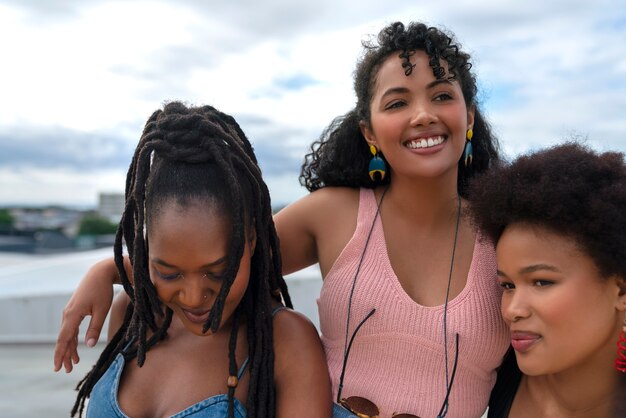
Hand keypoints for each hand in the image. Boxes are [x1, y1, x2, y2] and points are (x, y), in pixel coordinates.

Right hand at [53, 258, 115, 372]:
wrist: (99, 273)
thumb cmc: (102, 290)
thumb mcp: (102, 310)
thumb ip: (94, 328)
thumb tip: (89, 346)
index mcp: (72, 315)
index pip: (64, 339)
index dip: (60, 354)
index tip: (57, 367)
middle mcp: (67, 314)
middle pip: (63, 339)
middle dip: (64, 355)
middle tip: (66, 371)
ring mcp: (69, 312)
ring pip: (67, 334)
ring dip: (69, 348)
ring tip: (72, 363)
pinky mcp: (74, 310)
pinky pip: (71, 328)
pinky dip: (72, 339)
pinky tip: (76, 347)